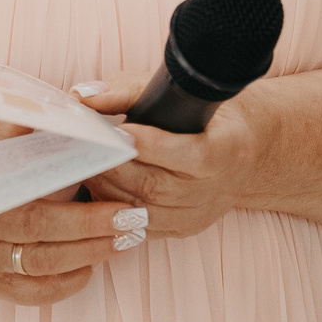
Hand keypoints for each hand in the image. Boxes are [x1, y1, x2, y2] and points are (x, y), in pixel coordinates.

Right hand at [0, 116, 147, 304]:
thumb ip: (5, 125)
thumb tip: (47, 106)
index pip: (35, 200)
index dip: (77, 197)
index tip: (114, 184)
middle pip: (46, 237)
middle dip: (95, 229)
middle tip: (136, 217)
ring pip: (44, 268)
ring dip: (90, 255)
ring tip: (128, 239)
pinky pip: (32, 293)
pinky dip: (65, 284)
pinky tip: (91, 267)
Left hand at [70, 69, 261, 236]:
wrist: (239, 150)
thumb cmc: (200, 113)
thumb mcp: (175, 92)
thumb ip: (128, 92)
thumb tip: (83, 97)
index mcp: (227, 150)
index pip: (188, 155)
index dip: (149, 146)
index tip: (115, 132)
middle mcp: (216, 189)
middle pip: (156, 186)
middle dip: (114, 169)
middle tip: (82, 150)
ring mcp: (199, 215)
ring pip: (144, 211)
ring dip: (107, 191)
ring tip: (84, 167)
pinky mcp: (183, 230)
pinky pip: (142, 229)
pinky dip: (113, 211)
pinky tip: (97, 190)